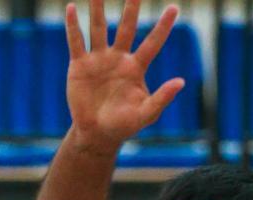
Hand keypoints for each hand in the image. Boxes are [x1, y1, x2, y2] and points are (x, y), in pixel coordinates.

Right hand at [65, 0, 184, 148]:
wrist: (96, 134)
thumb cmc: (123, 126)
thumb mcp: (145, 114)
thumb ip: (161, 98)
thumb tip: (181, 82)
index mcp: (136, 67)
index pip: (152, 42)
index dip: (162, 27)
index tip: (174, 8)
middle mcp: (118, 58)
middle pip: (126, 27)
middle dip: (131, 8)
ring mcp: (98, 59)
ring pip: (99, 28)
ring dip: (98, 8)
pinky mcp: (80, 65)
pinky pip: (76, 42)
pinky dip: (73, 26)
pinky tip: (71, 8)